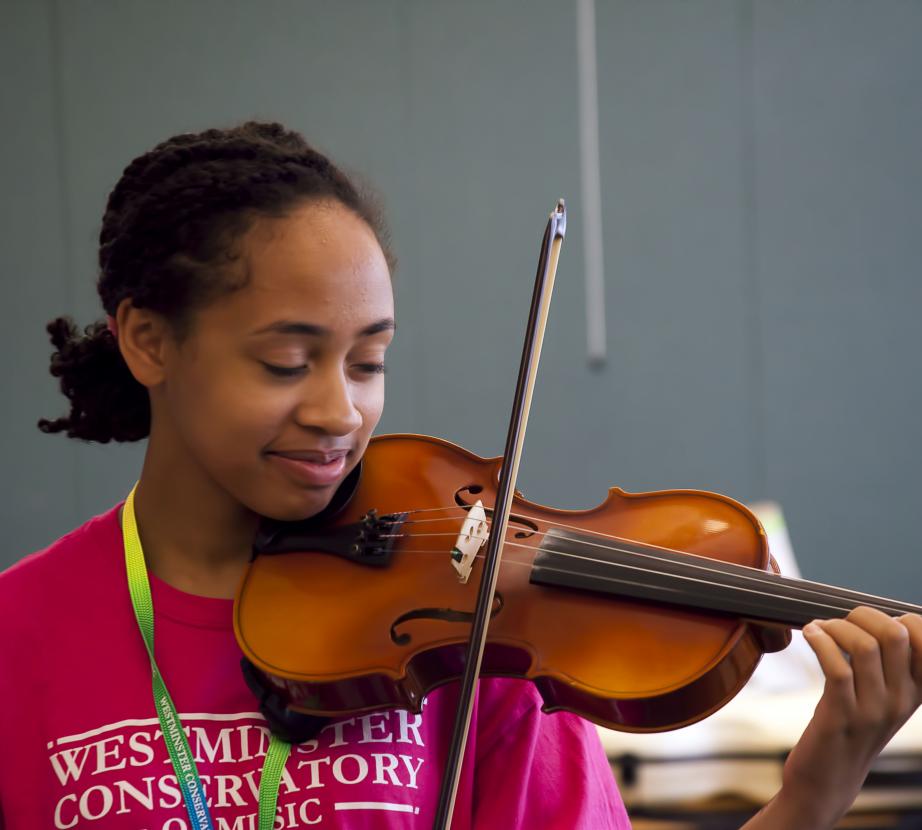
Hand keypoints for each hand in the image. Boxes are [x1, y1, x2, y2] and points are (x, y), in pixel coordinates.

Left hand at [743, 606, 921, 828]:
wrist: (827, 778)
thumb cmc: (849, 727)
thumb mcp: (881, 697)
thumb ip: (889, 664)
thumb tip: (879, 618)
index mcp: (916, 691)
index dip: (898, 617)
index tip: (871, 623)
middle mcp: (901, 700)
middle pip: (896, 633)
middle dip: (863, 615)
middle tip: (841, 622)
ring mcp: (872, 710)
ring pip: (864, 646)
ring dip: (835, 626)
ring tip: (820, 630)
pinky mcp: (840, 716)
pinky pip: (835, 666)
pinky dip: (819, 640)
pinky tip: (810, 634)